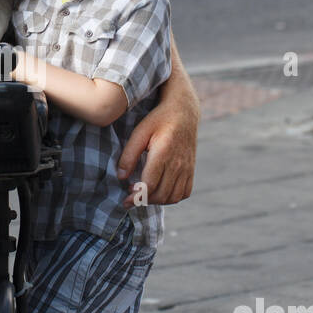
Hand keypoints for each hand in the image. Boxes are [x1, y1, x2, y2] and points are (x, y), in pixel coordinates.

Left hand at [117, 87, 197, 206]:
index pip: (150, 185)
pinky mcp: (191, 169)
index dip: (136, 196)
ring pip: (173, 197)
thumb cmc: (158, 120)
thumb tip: (121, 177)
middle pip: (161, 194)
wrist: (184, 111)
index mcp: (163, 153)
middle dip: (144, 200)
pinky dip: (172, 197)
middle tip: (132, 196)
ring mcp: (187, 167)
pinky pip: (184, 193)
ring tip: (145, 194)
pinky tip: (160, 191)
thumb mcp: (139, 132)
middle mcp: (178, 163)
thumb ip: (129, 155)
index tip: (126, 199)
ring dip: (157, 201)